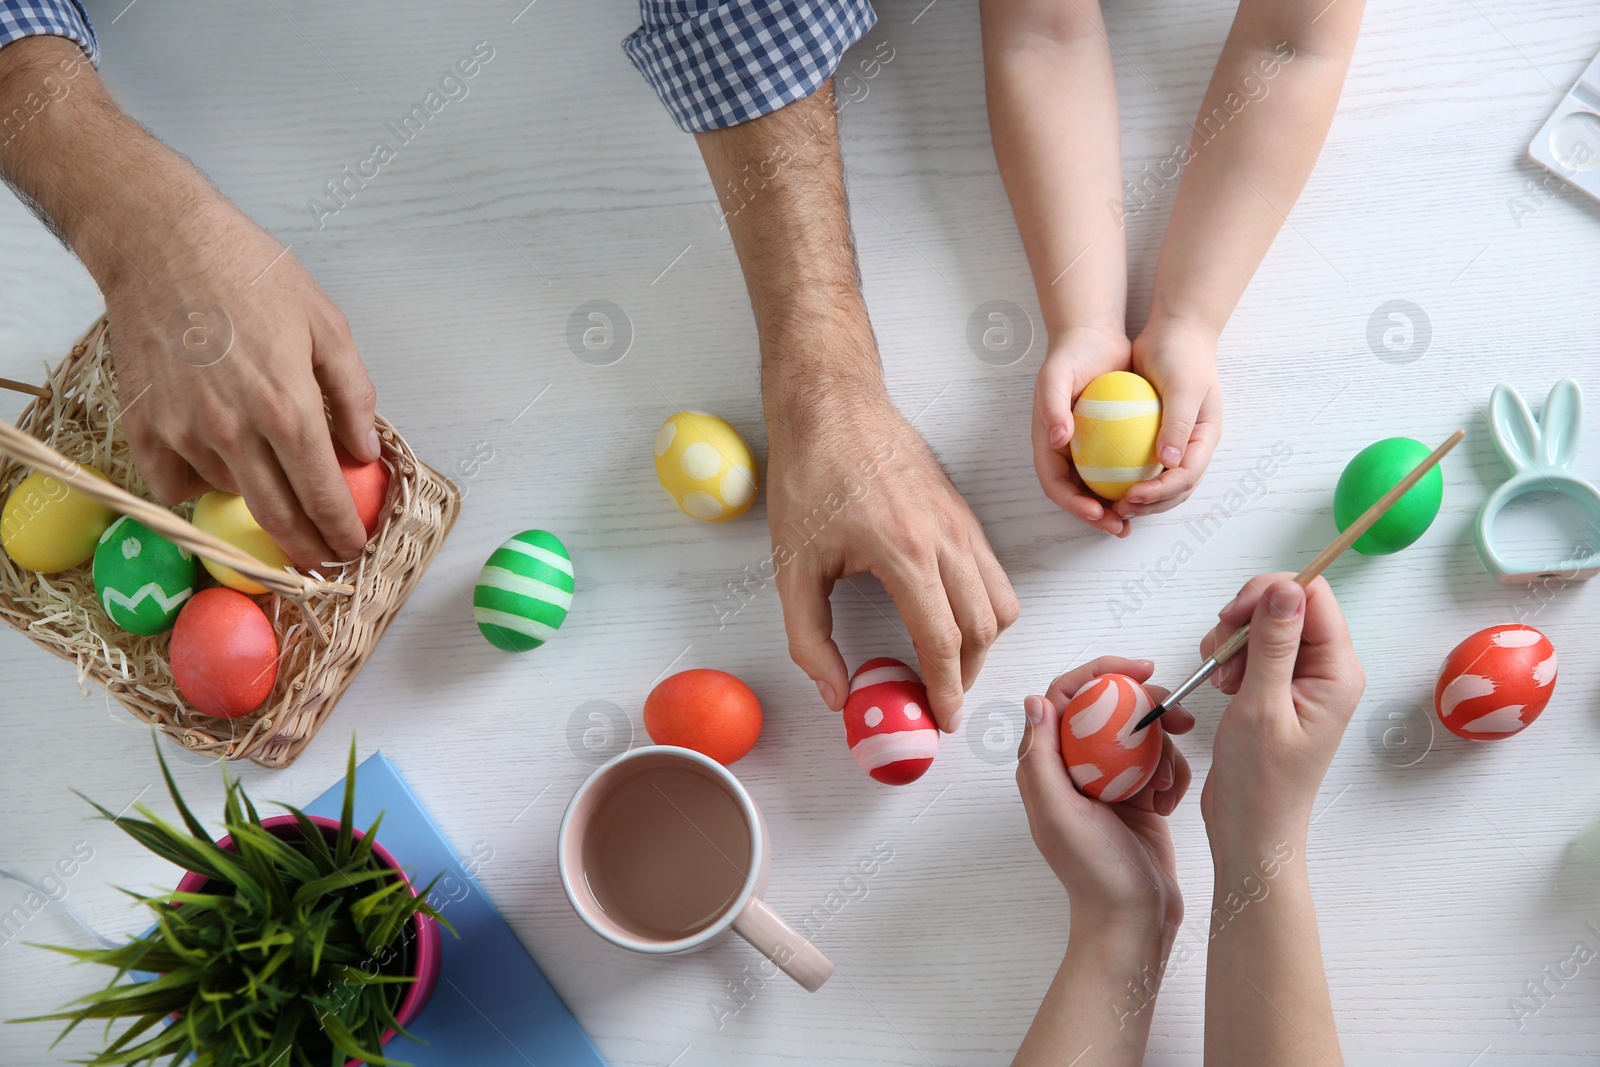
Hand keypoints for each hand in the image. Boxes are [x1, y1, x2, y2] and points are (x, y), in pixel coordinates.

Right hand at [99, 188, 379, 566]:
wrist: (160, 241)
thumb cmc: (249, 273)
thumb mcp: (325, 324)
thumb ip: (354, 394)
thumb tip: (366, 450)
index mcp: (287, 405)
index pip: (322, 494)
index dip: (340, 530)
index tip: (352, 547)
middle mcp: (234, 429)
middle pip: (277, 516)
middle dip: (305, 547)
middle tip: (321, 556)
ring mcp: (183, 431)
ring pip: (229, 496)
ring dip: (256, 500)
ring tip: (271, 479)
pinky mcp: (143, 426)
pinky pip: (174, 484)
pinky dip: (199, 484)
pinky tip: (218, 462)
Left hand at [767, 387, 1018, 730]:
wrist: (832, 403)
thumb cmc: (808, 475)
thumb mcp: (790, 564)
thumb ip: (809, 638)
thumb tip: (837, 694)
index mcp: (904, 550)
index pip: (943, 640)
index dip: (945, 689)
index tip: (942, 720)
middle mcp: (945, 536)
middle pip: (983, 627)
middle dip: (967, 675)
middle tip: (940, 701)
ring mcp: (961, 521)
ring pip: (1001, 600)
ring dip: (983, 643)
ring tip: (947, 665)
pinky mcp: (964, 511)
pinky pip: (993, 572)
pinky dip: (985, 607)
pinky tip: (949, 618)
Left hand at [1018, 657, 1194, 933]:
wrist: (1133, 921)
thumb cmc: (1093, 874)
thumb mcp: (1058, 814)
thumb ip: (1041, 758)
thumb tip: (1035, 700)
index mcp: (1047, 766)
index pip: (1067, 696)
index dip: (1100, 672)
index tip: (1140, 670)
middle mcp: (1075, 768)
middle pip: (1110, 708)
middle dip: (1146, 708)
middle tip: (1178, 717)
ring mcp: (1110, 781)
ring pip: (1141, 734)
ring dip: (1164, 750)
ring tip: (1167, 784)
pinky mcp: (1139, 796)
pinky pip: (1162, 763)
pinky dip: (1173, 776)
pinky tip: (1169, 804)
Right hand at [1032, 327, 1131, 535]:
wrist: (1093, 338)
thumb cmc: (1071, 357)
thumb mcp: (1054, 376)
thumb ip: (1052, 406)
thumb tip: (1057, 440)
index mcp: (1047, 444)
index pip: (1055, 484)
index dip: (1072, 504)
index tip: (1096, 512)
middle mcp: (1064, 452)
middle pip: (1076, 495)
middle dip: (1095, 517)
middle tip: (1119, 527)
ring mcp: (1086, 449)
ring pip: (1098, 488)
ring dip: (1114, 508)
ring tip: (1136, 520)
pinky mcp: (1108, 442)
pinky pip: (1118, 469)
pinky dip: (1131, 483)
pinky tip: (1153, 489)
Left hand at [1119, 316, 1221, 518]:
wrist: (1174, 332)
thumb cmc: (1182, 355)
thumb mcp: (1183, 386)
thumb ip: (1177, 423)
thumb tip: (1169, 462)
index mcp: (1205, 439)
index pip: (1186, 478)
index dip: (1160, 493)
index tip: (1132, 496)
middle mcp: (1192, 446)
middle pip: (1175, 490)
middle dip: (1149, 507)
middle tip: (1118, 511)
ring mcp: (1174, 443)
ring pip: (1158, 483)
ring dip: (1137, 500)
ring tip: (1110, 506)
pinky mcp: (1154, 436)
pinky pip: (1140, 464)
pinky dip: (1124, 478)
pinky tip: (1100, 482)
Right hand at [1200, 575, 1364, 853]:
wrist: (1251, 829)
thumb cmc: (1261, 782)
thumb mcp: (1261, 707)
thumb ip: (1273, 643)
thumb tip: (1285, 587)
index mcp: (1337, 671)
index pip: (1312, 595)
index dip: (1269, 594)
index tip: (1232, 618)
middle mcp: (1326, 669)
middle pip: (1287, 604)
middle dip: (1245, 620)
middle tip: (1221, 656)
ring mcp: (1302, 679)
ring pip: (1265, 624)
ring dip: (1233, 641)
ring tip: (1222, 679)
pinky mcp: (1279, 688)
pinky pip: (1254, 649)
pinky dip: (1230, 657)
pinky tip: (1222, 685)